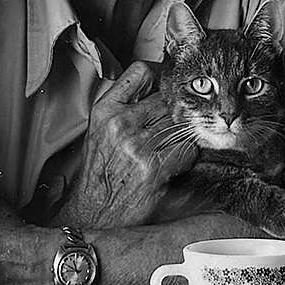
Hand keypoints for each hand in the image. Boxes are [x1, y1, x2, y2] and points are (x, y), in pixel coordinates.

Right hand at [53, 62, 196, 230]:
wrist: (95, 211)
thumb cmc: (100, 173)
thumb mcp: (101, 131)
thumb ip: (124, 106)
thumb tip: (155, 89)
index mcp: (106, 110)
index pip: (142, 72)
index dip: (162, 75)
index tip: (170, 82)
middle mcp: (120, 123)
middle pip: (166, 98)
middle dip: (176, 110)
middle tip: (178, 122)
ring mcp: (138, 144)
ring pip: (179, 122)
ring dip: (184, 134)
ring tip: (175, 145)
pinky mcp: (154, 167)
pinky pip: (186, 149)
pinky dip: (188, 155)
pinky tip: (177, 162)